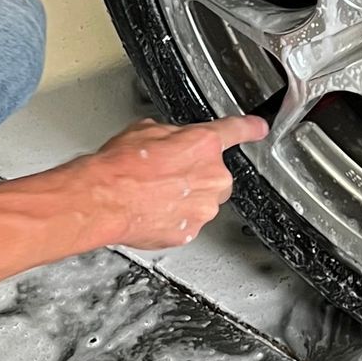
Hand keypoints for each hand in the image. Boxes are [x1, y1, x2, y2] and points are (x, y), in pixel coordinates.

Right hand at [73, 113, 267, 249]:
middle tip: (165, 172)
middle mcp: (211, 177)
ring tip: (152, 192)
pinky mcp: (189, 232)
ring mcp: (203, 208)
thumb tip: (172, 142)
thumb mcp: (145, 131)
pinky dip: (172, 217)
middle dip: (194, 173)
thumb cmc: (119, 167)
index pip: (236, 130)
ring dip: (183, 196)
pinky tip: (150, 209)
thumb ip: (172, 135)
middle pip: (215, 173)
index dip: (249, 128)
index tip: (259, 129)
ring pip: (202, 200)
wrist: (102, 200)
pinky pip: (187, 221)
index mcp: (204, 144)